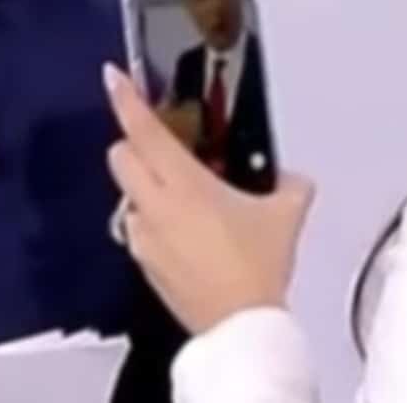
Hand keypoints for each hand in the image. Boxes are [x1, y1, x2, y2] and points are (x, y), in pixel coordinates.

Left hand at [103, 64, 313, 334]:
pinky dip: (151, 222)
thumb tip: (292, 179)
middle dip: (132, 143)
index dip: (125, 99)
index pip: (143, 130)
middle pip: (119, 156)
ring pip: (126, 196)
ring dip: (143, 187)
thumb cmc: (255, 271)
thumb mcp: (285, 217)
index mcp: (184, 184)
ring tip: (179, 195)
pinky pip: (137, 230)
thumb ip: (290, 186)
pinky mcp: (145, 264)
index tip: (113, 77)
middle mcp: (155, 207)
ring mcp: (145, 238)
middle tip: (159, 143)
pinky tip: (183, 232)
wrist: (240, 327)